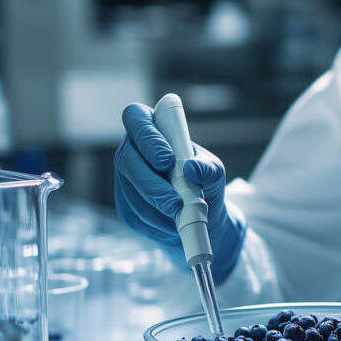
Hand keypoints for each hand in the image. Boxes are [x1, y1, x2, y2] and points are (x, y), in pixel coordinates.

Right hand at [113, 103, 246, 280]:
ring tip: (180, 212)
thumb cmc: (205, 181)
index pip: (136, 117)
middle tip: (176, 201)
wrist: (204, 214)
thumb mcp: (214, 172)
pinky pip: (133, 213)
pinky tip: (171, 222)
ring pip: (129, 190)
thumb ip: (208, 167)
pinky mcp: (126, 205)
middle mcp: (134, 150)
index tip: (167, 159)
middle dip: (152, 183)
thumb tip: (192, 168)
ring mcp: (126, 178)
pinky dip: (154, 221)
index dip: (147, 137)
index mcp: (154, 130)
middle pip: (127, 160)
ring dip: (156, 204)